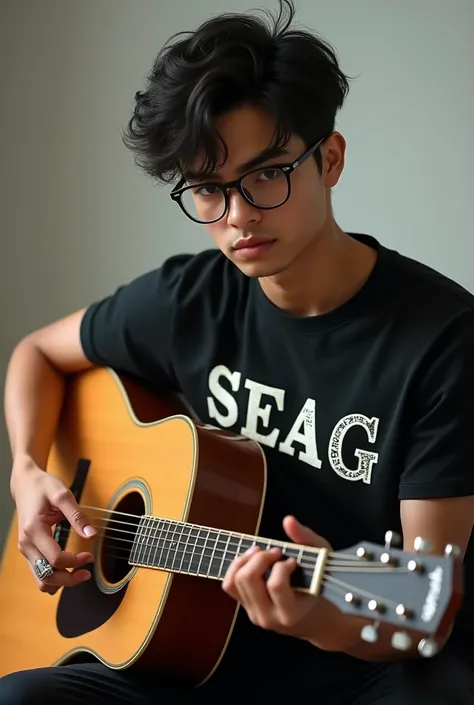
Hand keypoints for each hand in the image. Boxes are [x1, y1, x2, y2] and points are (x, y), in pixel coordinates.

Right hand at [11, 459, 96, 594]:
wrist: (25, 483)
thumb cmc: (42, 486)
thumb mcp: (62, 495)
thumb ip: (77, 515)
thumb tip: (92, 534)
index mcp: (33, 530)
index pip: (55, 558)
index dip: (75, 561)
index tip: (89, 556)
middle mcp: (26, 544)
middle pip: (46, 576)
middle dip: (69, 579)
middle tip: (87, 572)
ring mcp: (25, 549)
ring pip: (41, 580)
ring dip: (61, 581)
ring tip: (79, 573)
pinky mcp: (29, 551)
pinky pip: (40, 573)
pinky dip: (55, 576)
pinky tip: (68, 568)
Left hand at [222, 515, 332, 641]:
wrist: (315, 619)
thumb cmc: (320, 589)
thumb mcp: (322, 563)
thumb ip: (306, 540)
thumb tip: (288, 520)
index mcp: (290, 613)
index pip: (276, 585)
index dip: (281, 566)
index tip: (291, 560)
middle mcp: (269, 617)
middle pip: (249, 580)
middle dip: (260, 558)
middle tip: (275, 552)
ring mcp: (254, 614)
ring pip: (236, 581)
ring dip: (247, 560)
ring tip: (262, 553)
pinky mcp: (246, 607)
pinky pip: (229, 585)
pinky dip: (236, 567)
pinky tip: (252, 559)